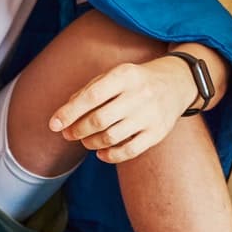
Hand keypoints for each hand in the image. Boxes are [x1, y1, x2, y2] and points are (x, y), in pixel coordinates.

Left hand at [48, 47, 226, 163]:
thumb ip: (88, 91)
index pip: (91, 97)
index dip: (69, 113)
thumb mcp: (114, 75)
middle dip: (78, 130)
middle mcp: (139, 94)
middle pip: (99, 120)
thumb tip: (63, 115)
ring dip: (91, 143)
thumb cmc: (136, 81)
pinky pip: (129, 151)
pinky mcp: (158, 132)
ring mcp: (150, 115)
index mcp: (124, 75)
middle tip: (69, 134)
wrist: (178, 82)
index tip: (54, 125)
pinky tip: (101, 153)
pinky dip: (110, 156)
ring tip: (85, 141)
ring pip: (111, 137)